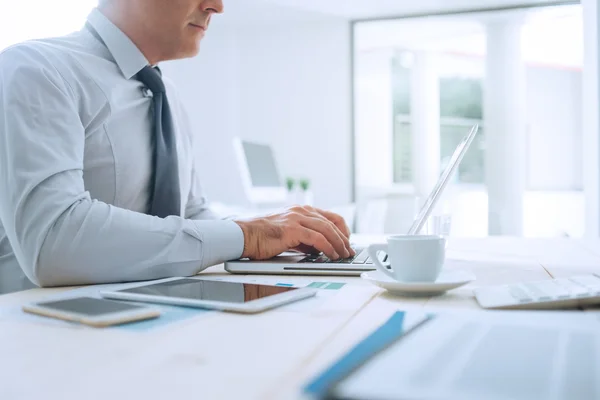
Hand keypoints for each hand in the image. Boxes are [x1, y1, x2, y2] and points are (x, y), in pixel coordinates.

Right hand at [233, 205, 354, 260]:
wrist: (244, 235)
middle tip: (349, 251)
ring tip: (343, 255)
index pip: (330, 216)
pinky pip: (317, 238)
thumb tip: (319, 248)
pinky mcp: (292, 229)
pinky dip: (328, 247)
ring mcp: (296, 218)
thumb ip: (303, 238)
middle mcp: (301, 211)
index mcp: (300, 210)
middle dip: (344, 238)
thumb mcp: (288, 235)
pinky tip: (331, 255)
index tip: (346, 241)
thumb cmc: (262, 236)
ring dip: (338, 243)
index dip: (342, 229)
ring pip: (327, 229)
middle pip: (332, 222)